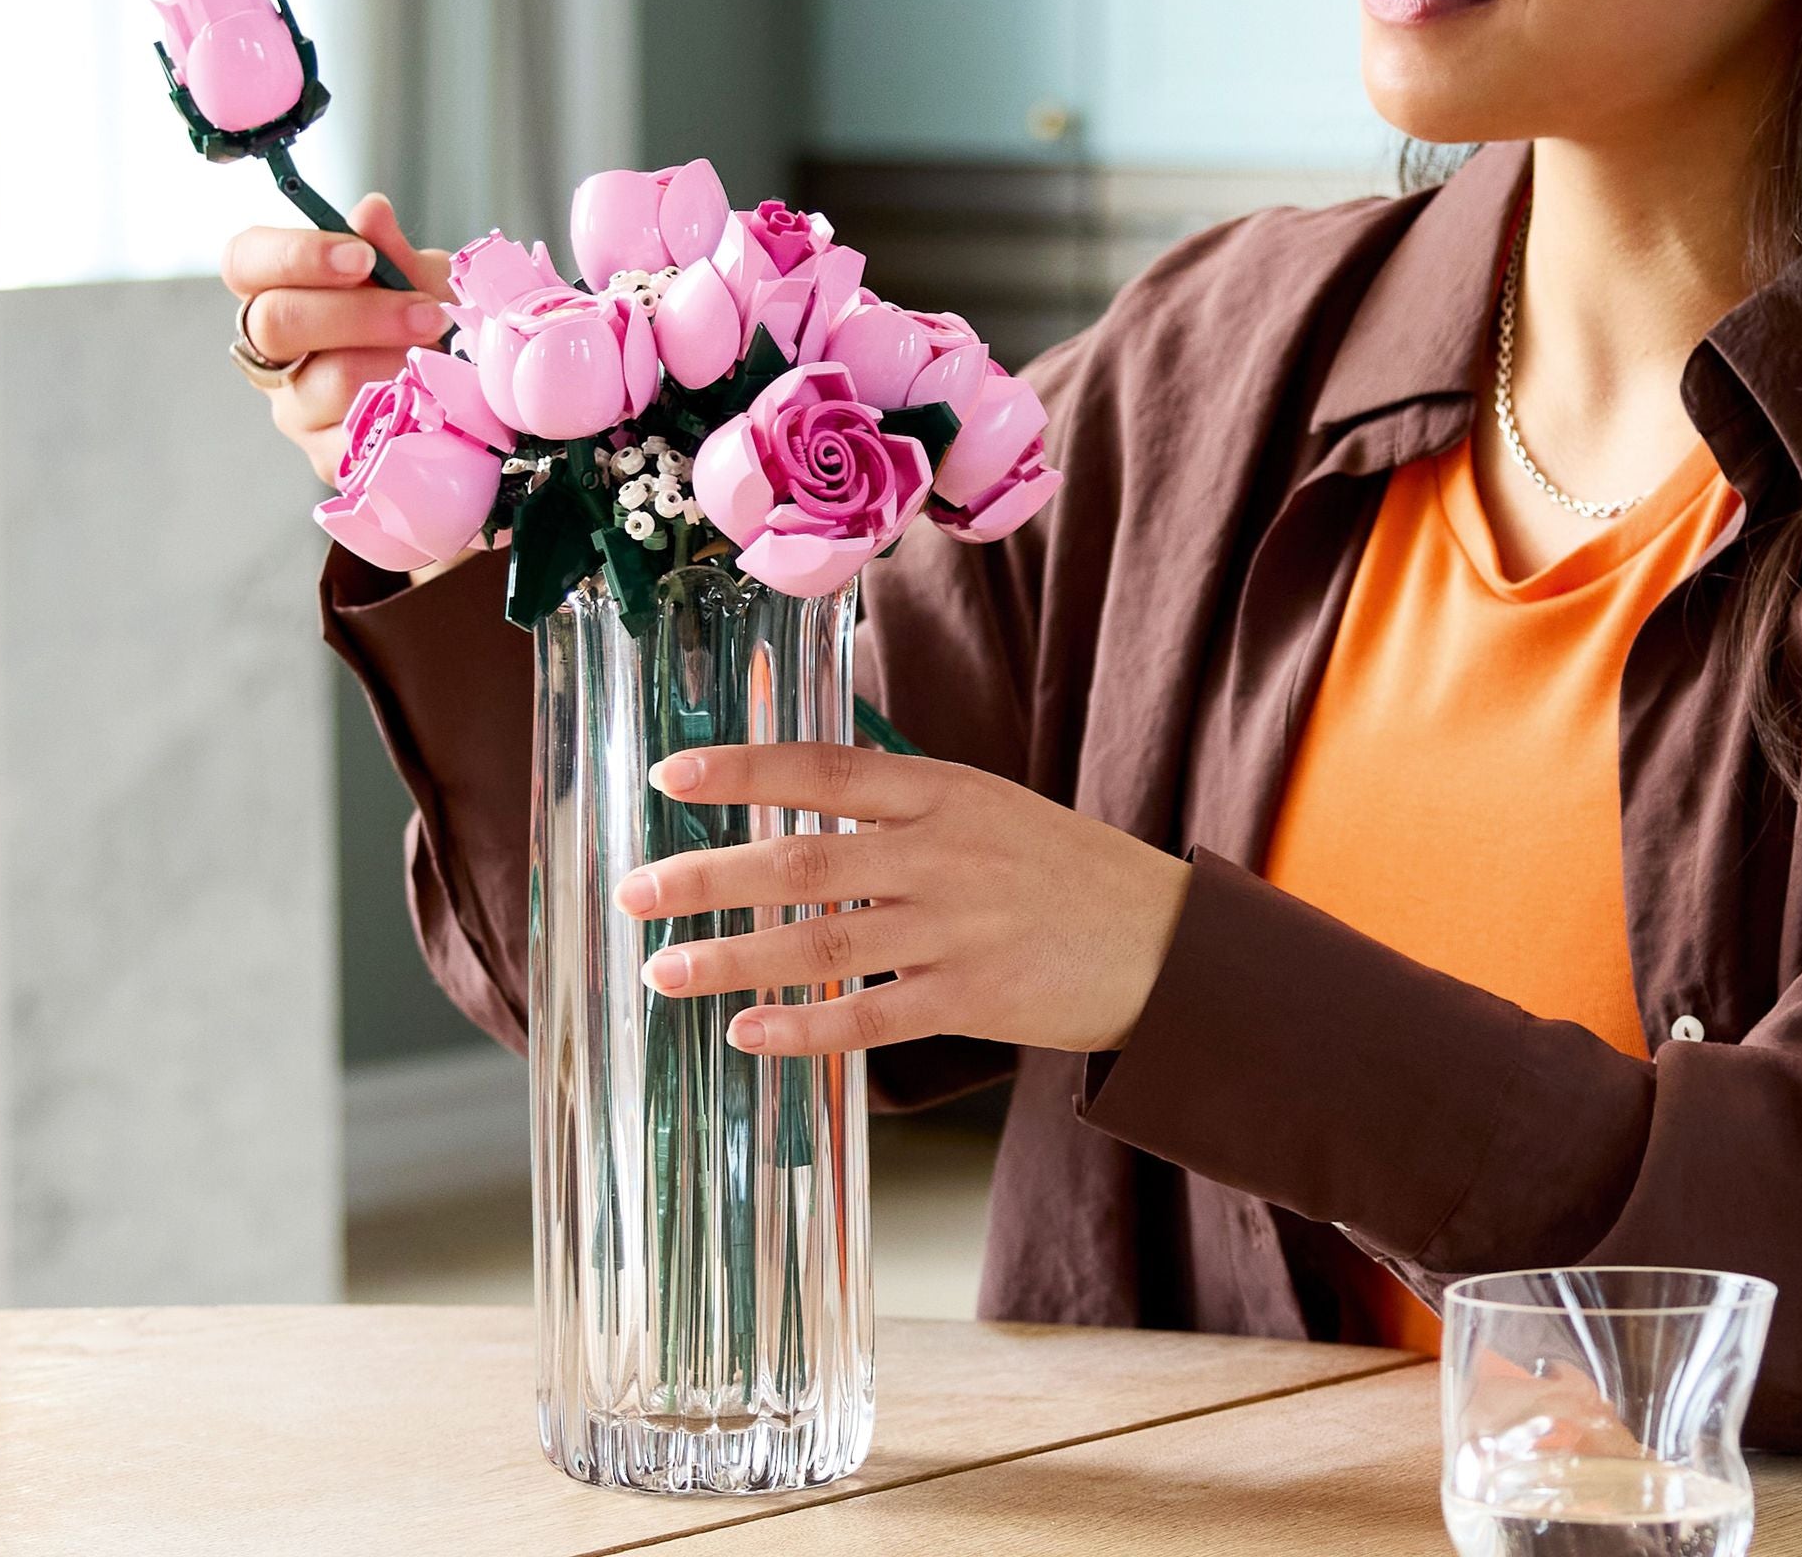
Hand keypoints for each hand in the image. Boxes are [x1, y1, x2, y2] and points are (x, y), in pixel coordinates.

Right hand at [220, 193, 455, 485]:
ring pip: (325, 382)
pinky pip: (358, 438)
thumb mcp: (418, 279)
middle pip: (277, 322)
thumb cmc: (424, 324)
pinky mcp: (328, 460)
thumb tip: (370, 212)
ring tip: (440, 358)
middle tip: (428, 314)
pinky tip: (433, 400)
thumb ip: (391, 250)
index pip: (244, 263)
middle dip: (360, 313)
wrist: (464, 397)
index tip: (361, 256)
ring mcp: (296, 411)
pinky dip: (404, 413)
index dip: (295, 255)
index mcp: (276, 293)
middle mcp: (272, 355)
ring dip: (395, 363)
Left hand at [615, 743, 1191, 1057]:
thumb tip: (794, 803)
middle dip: (706, 876)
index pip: (821, 770)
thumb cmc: (1063, 868)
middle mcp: (940, 852)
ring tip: (663, 970)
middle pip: (801, 860)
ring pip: (820, 942)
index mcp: (941, 790)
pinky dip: (804, 1025)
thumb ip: (898, 804)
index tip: (668, 775)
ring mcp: (955, 928)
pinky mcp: (973, 998)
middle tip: (634, 891)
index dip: (741, 770)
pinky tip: (749, 1032)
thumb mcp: (985, 805)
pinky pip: (869, 1015)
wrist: (1167, 940)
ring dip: (732, 957)